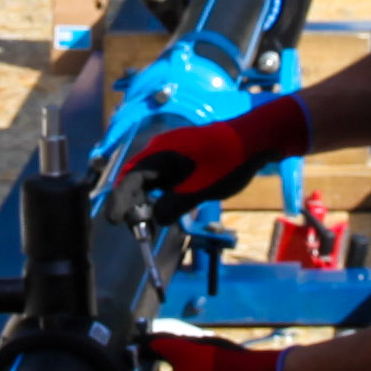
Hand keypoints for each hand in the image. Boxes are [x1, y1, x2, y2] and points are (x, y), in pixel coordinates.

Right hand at [116, 93, 307, 210]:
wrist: (256, 139)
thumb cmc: (229, 160)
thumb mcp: (202, 188)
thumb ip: (175, 204)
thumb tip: (156, 219)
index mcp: (160, 153)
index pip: (130, 179)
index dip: (119, 201)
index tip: (114, 220)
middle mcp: (161, 152)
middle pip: (136, 181)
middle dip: (132, 206)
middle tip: (139, 232)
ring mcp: (172, 156)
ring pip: (149, 182)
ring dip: (146, 203)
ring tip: (149, 227)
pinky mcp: (184, 162)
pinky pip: (163, 181)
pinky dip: (159, 198)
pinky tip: (165, 212)